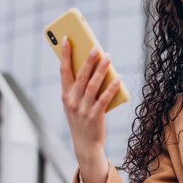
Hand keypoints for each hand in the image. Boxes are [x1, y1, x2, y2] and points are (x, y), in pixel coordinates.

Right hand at [60, 36, 120, 165]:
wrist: (85, 144)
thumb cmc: (81, 119)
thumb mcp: (75, 103)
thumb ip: (79, 87)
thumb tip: (91, 65)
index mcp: (65, 95)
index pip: (64, 70)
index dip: (65, 54)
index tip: (68, 38)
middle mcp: (72, 100)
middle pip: (81, 75)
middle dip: (88, 59)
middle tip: (96, 46)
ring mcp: (83, 108)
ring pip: (93, 84)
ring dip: (101, 69)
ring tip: (108, 56)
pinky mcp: (95, 115)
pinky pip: (105, 98)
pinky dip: (112, 86)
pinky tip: (118, 77)